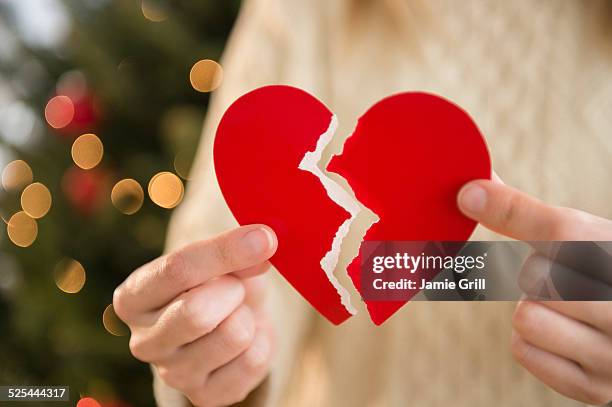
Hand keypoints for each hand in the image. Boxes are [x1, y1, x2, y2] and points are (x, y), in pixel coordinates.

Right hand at [113, 225, 276, 406]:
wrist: (228, 321)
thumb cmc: (216, 282)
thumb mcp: (218, 259)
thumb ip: (233, 251)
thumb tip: (262, 243)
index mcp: (133, 298)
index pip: (175, 270)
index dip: (225, 251)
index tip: (263, 238)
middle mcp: (143, 341)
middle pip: (196, 313)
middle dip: (233, 291)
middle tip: (236, 287)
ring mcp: (172, 375)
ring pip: (234, 336)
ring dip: (248, 316)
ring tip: (238, 314)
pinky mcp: (205, 396)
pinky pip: (254, 361)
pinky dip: (262, 341)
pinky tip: (248, 339)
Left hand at [458, 179, 611, 404]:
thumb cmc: (603, 272)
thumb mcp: (580, 238)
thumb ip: (525, 214)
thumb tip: (470, 189)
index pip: (560, 230)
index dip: (509, 209)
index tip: (468, 194)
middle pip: (536, 277)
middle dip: (537, 274)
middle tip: (567, 280)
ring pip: (525, 316)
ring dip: (532, 309)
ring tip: (565, 309)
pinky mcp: (595, 388)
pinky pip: (523, 349)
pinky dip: (531, 341)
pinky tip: (561, 335)